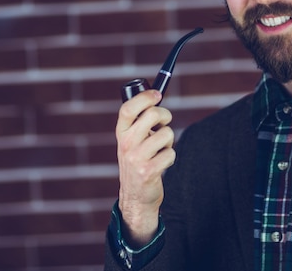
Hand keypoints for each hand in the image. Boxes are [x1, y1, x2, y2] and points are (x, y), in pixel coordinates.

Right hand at [115, 89, 175, 247]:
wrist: (135, 197)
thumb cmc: (138, 162)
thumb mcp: (132, 141)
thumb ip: (139, 122)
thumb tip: (155, 97)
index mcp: (121, 133)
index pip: (128, 108)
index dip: (144, 97)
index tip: (157, 94)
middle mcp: (126, 144)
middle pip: (152, 114)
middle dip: (165, 116)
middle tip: (165, 123)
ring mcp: (136, 158)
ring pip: (167, 134)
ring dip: (169, 141)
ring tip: (160, 150)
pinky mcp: (148, 171)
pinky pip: (170, 153)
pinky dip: (170, 157)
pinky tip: (161, 164)